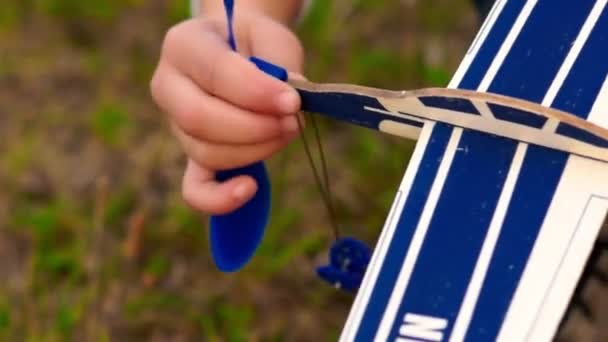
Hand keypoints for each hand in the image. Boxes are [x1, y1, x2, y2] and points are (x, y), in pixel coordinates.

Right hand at [151, 10, 303, 214]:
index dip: (256, 92)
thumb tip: (289, 102)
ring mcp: (176, 125)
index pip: (214, 72)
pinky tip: (249, 188)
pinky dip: (220, 198)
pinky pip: (196, 189)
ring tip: (288, 131)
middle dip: (254, 127)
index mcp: (183, 45)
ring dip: (255, 150)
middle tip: (292, 120)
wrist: (239, 53)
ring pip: (206, 152)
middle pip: (199, 118)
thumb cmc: (255, 44)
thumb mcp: (272, 38)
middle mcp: (168, 86)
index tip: (293, 101)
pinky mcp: (192, 156)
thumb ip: (281, 64)